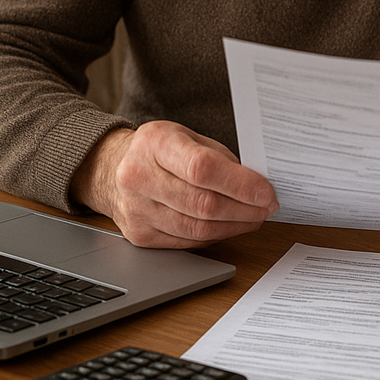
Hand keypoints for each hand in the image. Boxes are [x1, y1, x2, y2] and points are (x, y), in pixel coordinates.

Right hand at [70, 120, 278, 247]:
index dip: (240, 184)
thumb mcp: (189, 137)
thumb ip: (220, 158)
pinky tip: (230, 226)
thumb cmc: (161, 150)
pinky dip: (215, 236)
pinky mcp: (139, 236)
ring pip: (196, 229)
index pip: (202, 168)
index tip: (266, 192)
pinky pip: (187, 242)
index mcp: (155, 143)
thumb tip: (257, 186)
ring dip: (234, 226)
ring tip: (254, 218)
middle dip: (244, 209)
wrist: (113, 168)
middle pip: (202, 203)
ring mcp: (136, 210)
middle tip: (267, 207)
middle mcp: (139, 177)